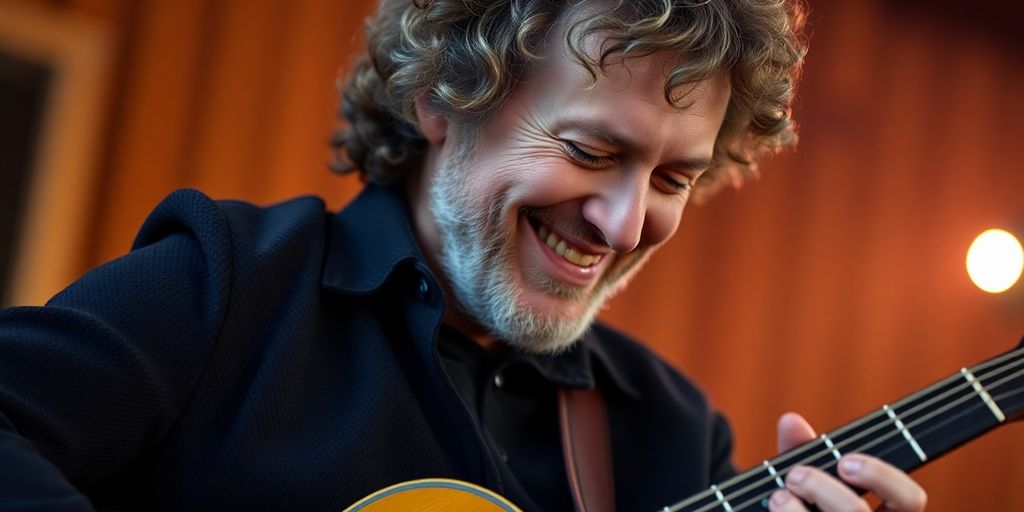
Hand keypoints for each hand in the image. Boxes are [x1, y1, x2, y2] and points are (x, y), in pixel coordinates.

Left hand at [768, 412, 927, 511]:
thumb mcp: (806, 482)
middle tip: (796, 475)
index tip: (845, 462)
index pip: (911, 500)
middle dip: (824, 490)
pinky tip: (774, 511)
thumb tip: (790, 420)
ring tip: (776, 496)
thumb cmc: (805, 507)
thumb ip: (802, 453)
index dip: (883, 478)